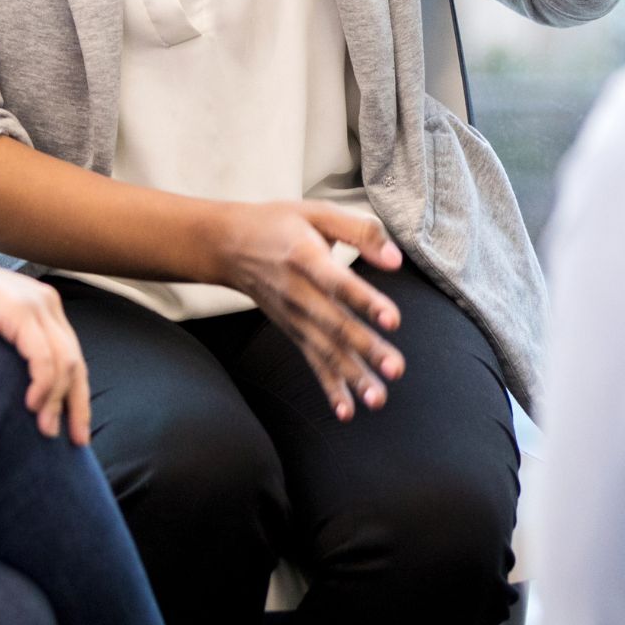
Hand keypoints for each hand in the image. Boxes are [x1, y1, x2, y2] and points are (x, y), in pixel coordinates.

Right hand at [0, 256, 93, 443]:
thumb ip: (13, 348)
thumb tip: (22, 387)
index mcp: (45, 308)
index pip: (73, 357)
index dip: (77, 396)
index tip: (77, 429)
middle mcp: (47, 304)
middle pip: (76, 363)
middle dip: (78, 405)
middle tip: (77, 441)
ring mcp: (37, 306)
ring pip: (64, 363)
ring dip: (57, 401)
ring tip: (46, 429)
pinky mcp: (21, 312)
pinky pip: (44, 357)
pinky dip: (43, 384)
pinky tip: (32, 405)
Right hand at [209, 202, 407, 419]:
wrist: (228, 246)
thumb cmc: (278, 224)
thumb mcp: (318, 213)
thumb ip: (360, 231)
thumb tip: (396, 260)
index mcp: (305, 257)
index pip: (338, 283)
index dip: (365, 300)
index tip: (392, 319)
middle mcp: (298, 293)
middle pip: (335, 324)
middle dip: (366, 349)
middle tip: (396, 369)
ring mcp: (293, 317)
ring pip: (326, 350)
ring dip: (353, 376)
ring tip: (377, 398)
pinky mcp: (293, 332)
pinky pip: (313, 363)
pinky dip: (329, 388)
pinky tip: (347, 411)